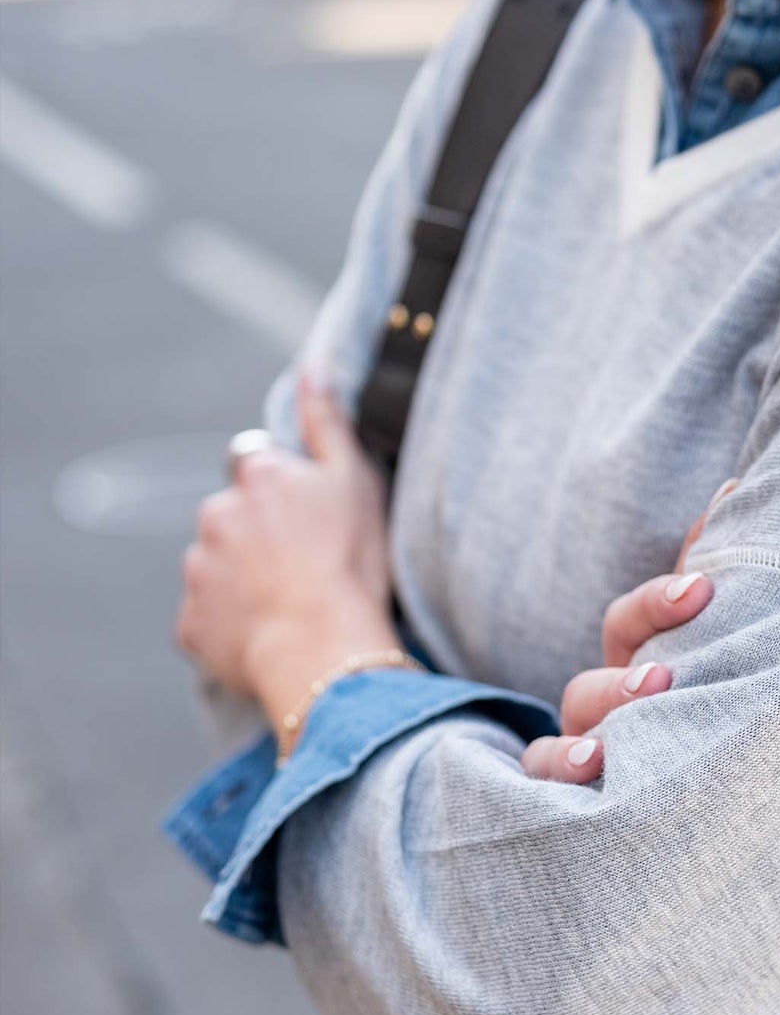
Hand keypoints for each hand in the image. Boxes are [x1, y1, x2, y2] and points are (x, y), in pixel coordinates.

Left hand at [174, 367, 398, 723]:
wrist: (325, 649)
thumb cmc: (350, 562)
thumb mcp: (354, 479)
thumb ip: (327, 420)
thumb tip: (313, 365)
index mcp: (255, 476)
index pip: (256, 466)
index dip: (282, 492)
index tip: (307, 521)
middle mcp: (214, 514)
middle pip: (232, 517)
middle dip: (257, 536)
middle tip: (302, 567)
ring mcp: (197, 571)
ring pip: (217, 567)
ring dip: (242, 579)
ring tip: (289, 605)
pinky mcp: (190, 623)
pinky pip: (209, 619)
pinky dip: (231, 624)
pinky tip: (269, 633)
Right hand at [519, 478, 736, 782]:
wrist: (704, 805)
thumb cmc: (701, 705)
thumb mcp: (705, 645)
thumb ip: (710, 576)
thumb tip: (731, 489)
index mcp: (635, 665)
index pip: (632, 624)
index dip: (659, 604)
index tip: (702, 589)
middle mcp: (601, 711)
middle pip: (591, 689)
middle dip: (623, 684)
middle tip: (661, 681)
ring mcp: (579, 760)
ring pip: (556, 749)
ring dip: (576, 749)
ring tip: (602, 755)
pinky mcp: (570, 810)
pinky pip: (541, 799)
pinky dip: (553, 788)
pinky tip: (580, 791)